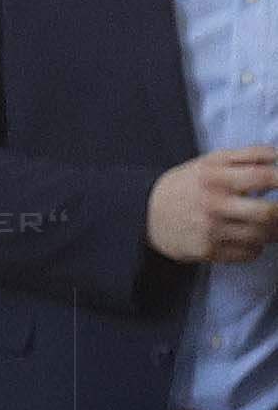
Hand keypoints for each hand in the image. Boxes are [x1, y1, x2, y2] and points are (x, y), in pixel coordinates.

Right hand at [150, 148, 277, 265]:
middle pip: (267, 213)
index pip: (263, 177)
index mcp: (216, 178)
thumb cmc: (185, 186)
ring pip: (261, 236)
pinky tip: (249, 239)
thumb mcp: (210, 161)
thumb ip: (247, 155)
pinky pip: (248, 254)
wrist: (144, 215)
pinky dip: (256, 247)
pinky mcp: (207, 251)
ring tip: (267, 225)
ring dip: (272, 231)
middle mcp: (213, 205)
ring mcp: (210, 231)